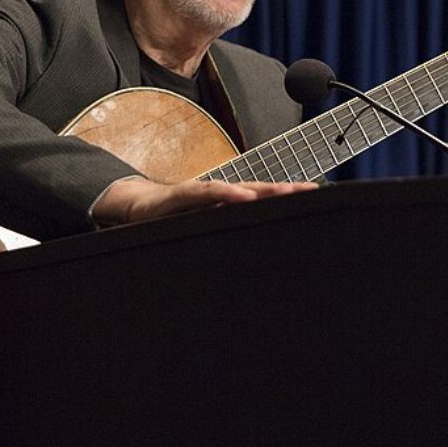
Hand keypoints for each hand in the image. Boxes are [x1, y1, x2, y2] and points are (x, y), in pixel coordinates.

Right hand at [92, 177, 318, 226]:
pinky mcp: (183, 194)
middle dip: (285, 191)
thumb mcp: (200, 233)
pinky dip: (227, 194)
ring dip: (264, 189)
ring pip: (238, 188)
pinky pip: (208, 193)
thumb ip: (222, 239)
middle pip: (258, 191)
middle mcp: (218, 196)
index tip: (313, 199)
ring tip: (288, 191)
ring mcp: (203, 193)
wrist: (134, 208)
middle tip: (312, 191)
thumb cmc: (168, 222)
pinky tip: (245, 197)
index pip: (261, 201)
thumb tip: (246, 258)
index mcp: (225, 206)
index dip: (285, 200)